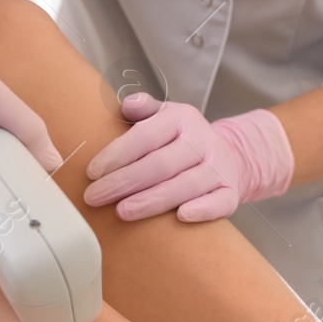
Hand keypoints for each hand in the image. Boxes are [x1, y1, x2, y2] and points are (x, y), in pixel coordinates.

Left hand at [82, 94, 292, 221]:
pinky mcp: (231, 192)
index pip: (146, 136)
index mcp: (182, 118)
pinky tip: (180, 217)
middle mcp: (203, 141)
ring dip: (152, 201)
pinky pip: (219, 203)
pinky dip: (202, 210)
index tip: (92, 172)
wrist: (229, 156)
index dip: (118, 154)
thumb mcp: (164, 116)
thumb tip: (127, 104)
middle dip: (125, 182)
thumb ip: (144, 109)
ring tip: (122, 212)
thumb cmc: (181, 141)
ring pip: (185, 186)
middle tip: (94, 197)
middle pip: (161, 164)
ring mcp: (219, 167)